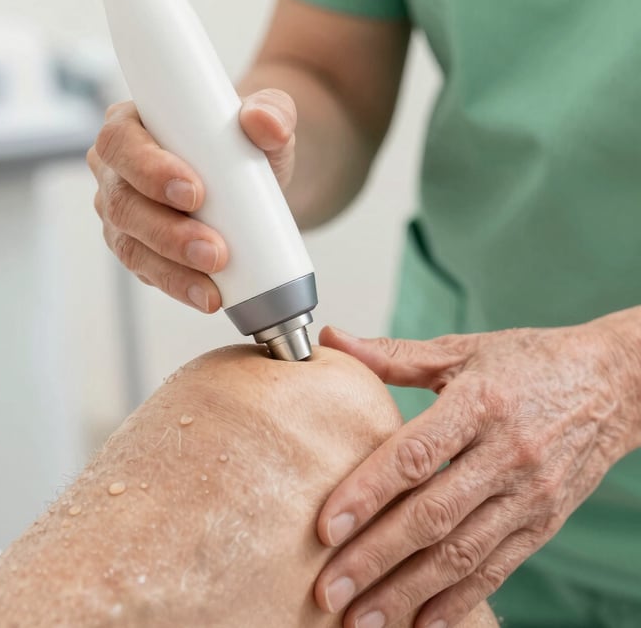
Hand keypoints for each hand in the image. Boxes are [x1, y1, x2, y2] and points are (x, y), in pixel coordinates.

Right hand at [86, 90, 296, 311]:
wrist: (255, 180)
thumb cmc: (247, 139)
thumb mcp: (266, 117)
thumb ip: (272, 110)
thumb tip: (266, 123)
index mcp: (132, 123)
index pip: (120, 141)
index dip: (148, 168)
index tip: (195, 192)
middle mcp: (116, 169)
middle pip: (121, 202)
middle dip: (166, 230)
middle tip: (214, 248)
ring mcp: (122, 213)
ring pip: (130, 244)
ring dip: (172, 266)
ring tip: (215, 275)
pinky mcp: (137, 247)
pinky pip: (148, 271)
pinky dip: (178, 285)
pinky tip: (208, 296)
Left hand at [313, 321, 640, 627]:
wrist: (612, 385)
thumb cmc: (528, 364)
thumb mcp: (461, 351)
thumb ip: (393, 355)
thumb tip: (331, 339)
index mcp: (480, 404)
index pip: (415, 455)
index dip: (368, 492)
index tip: (326, 527)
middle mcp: (507, 455)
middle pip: (433, 515)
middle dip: (376, 558)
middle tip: (328, 589)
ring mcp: (529, 495)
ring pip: (462, 554)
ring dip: (407, 592)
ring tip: (360, 620)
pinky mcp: (544, 523)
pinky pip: (497, 570)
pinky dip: (457, 601)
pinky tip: (420, 623)